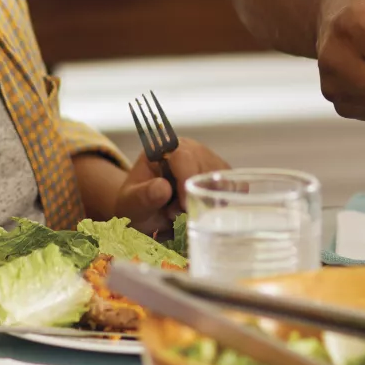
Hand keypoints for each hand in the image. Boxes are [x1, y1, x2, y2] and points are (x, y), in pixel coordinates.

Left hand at [114, 137, 228, 234]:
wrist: (145, 214)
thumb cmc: (136, 205)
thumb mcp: (131, 203)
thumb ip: (144, 196)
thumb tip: (163, 187)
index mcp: (163, 148)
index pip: (183, 157)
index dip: (187, 180)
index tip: (184, 206)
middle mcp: (189, 149)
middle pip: (207, 168)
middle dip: (196, 196)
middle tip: (178, 216)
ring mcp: (208, 160)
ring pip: (222, 179)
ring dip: (210, 202)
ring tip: (186, 215)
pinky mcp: (221, 176)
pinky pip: (233, 187)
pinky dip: (223, 203)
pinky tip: (207, 214)